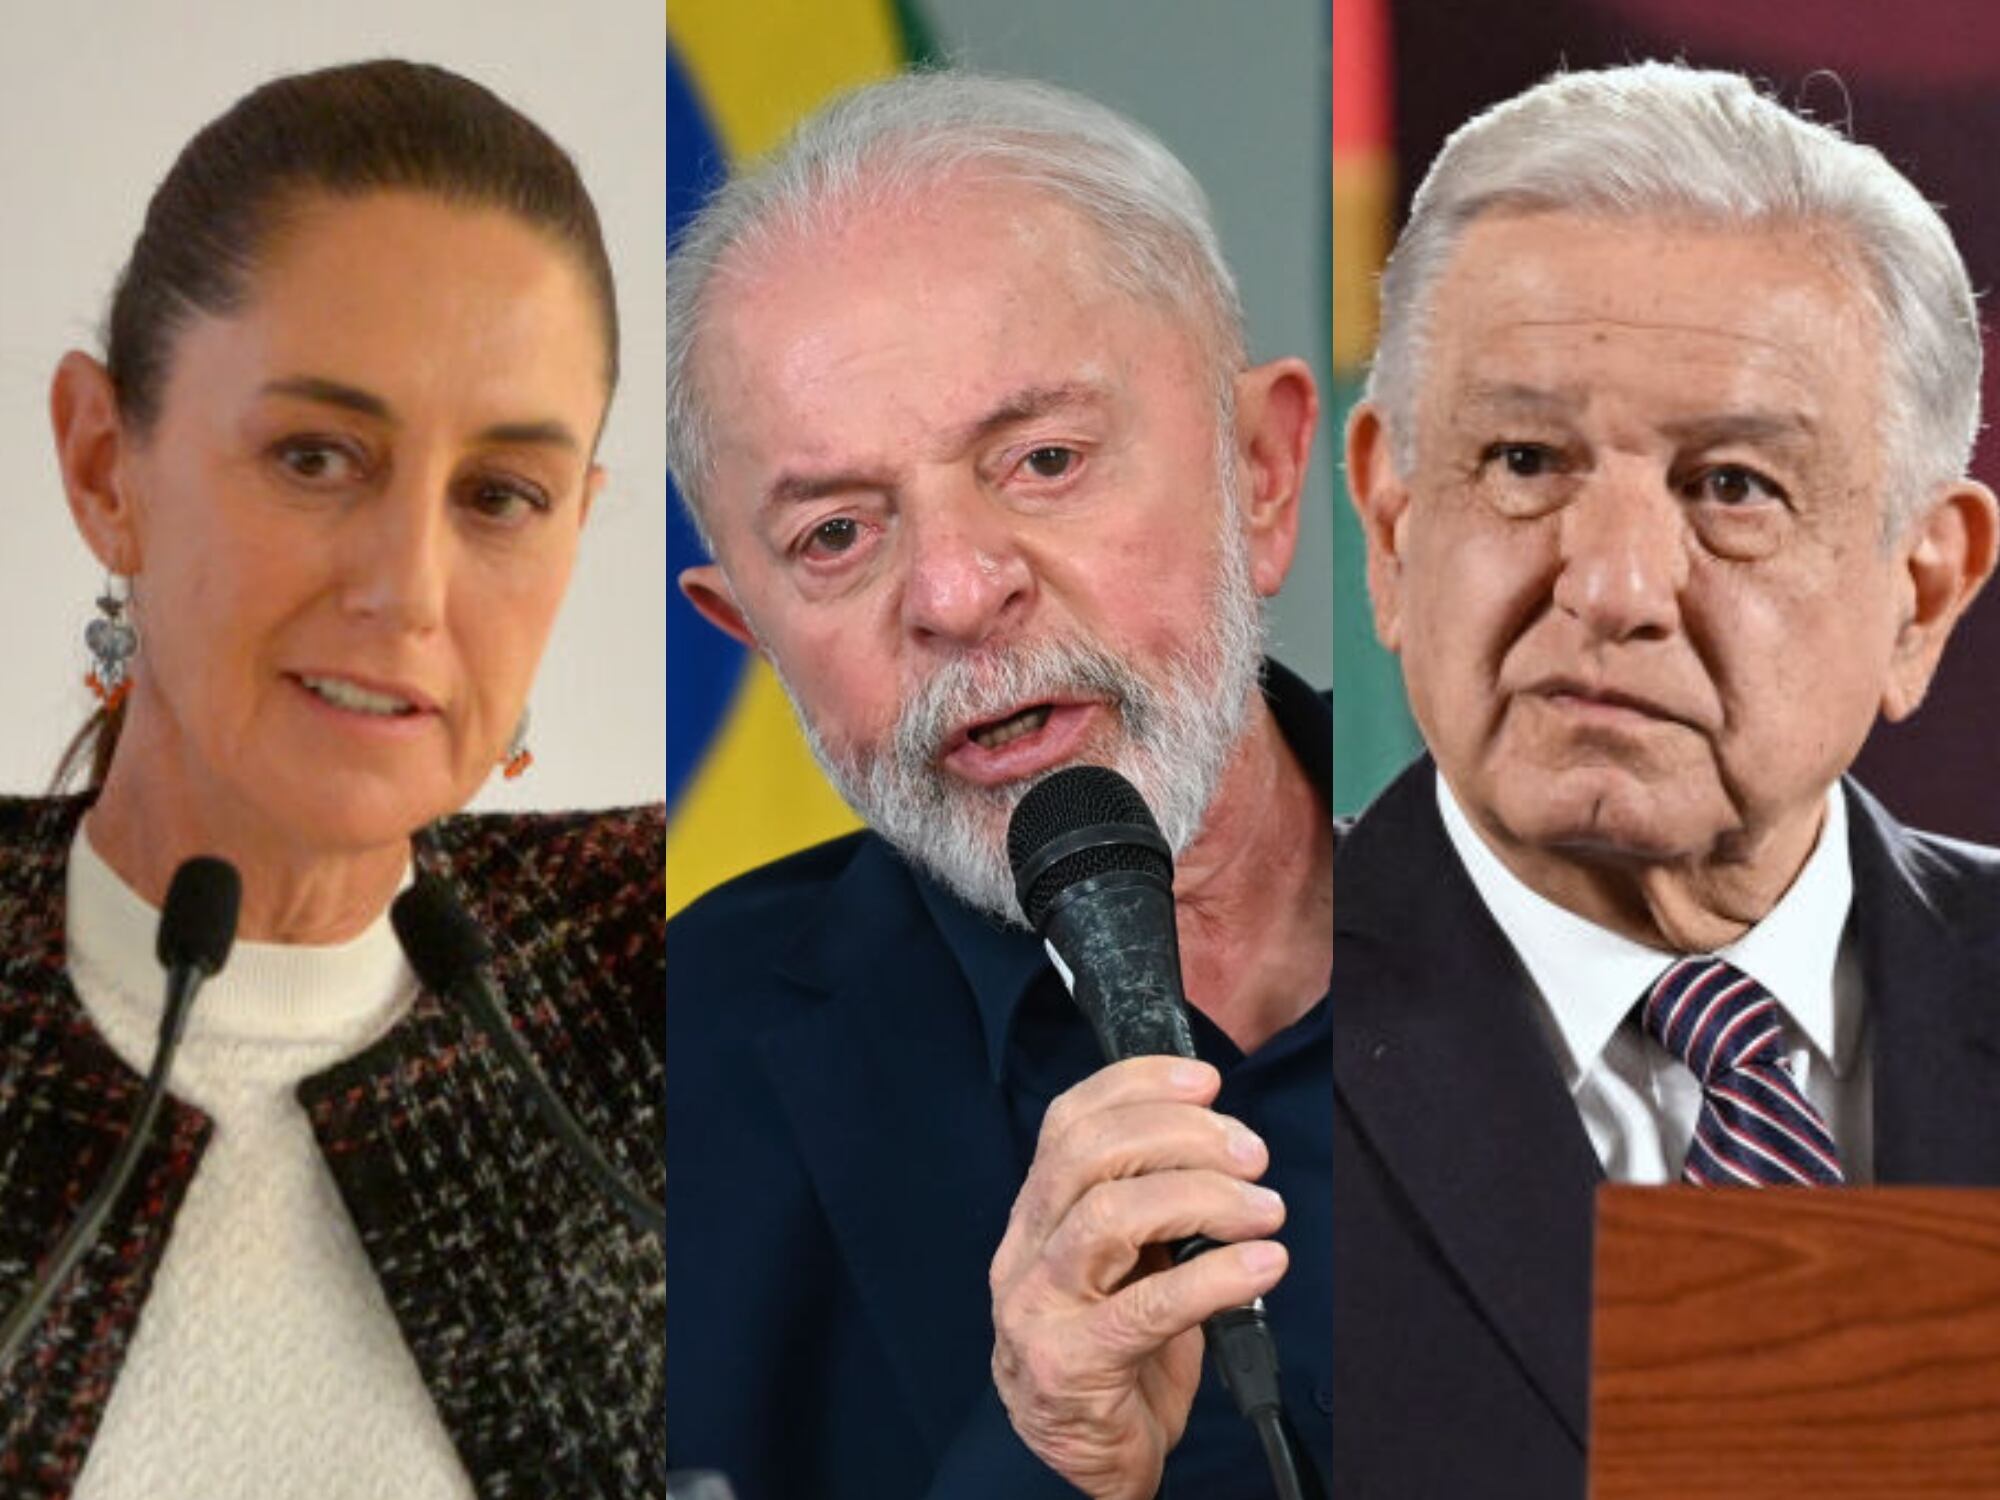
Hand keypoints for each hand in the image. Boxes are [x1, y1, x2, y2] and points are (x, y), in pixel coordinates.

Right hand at [989, 1056, 1287, 1499]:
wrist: (1077, 1464)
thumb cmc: (1112, 1357)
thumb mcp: (1123, 1267)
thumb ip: (1149, 1207)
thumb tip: (1224, 1147)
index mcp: (1035, 1216)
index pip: (1068, 1122)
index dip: (1136, 1085)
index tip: (1207, 1081)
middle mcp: (1024, 1252)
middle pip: (1088, 1155)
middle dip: (1182, 1137)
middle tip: (1252, 1155)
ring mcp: (1038, 1308)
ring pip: (1110, 1217)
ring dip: (1204, 1198)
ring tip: (1265, 1210)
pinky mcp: (1070, 1364)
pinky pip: (1147, 1306)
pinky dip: (1216, 1276)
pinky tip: (1263, 1265)